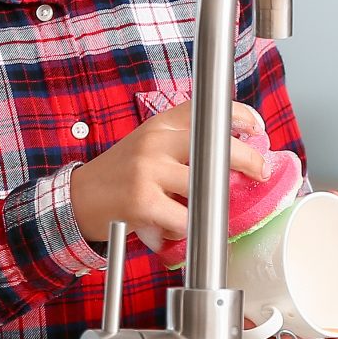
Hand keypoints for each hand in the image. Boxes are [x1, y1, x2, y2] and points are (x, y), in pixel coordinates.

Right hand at [68, 101, 270, 246]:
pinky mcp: (143, 201)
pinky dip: (183, 228)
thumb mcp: (148, 144)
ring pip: (203, 187)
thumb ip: (182, 142)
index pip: (205, 110)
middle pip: (215, 144)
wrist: (77, 198)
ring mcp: (149, 171)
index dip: (239, 115)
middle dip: (246, 159)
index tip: (258, 128)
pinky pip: (184, 219)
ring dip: (209, 205)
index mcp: (159, 125)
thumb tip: (231, 149)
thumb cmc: (120, 174)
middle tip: (260, 171)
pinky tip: (171, 228)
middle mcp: (155, 142)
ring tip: (200, 211)